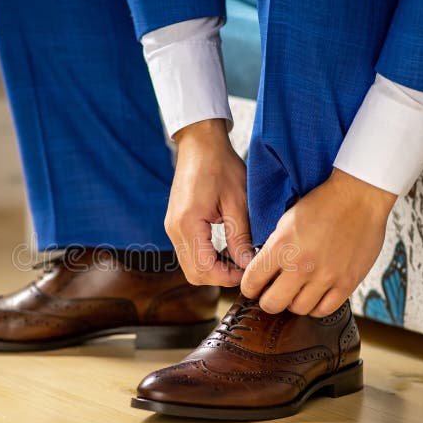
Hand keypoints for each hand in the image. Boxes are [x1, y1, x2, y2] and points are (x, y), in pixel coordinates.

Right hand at [166, 119, 253, 286]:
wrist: (200, 145)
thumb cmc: (221, 166)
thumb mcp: (238, 201)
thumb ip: (241, 236)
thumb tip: (248, 264)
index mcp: (188, 224)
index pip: (204, 269)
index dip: (228, 277)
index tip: (249, 271)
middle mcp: (174, 230)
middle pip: (194, 274)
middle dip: (220, 277)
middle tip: (245, 268)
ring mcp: (172, 228)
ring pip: (190, 267)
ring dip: (214, 269)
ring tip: (238, 259)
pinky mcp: (175, 225)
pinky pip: (189, 253)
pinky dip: (207, 258)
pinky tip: (226, 250)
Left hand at [240, 168, 397, 315]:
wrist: (358, 197)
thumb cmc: (322, 204)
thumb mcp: (285, 222)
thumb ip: (273, 249)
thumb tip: (262, 272)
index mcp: (281, 247)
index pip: (252, 283)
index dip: (250, 288)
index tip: (254, 287)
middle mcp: (301, 265)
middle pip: (272, 304)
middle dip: (268, 300)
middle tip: (273, 292)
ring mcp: (325, 276)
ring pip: (298, 309)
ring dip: (294, 302)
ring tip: (297, 290)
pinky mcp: (347, 282)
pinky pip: (324, 309)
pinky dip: (316, 306)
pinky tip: (315, 294)